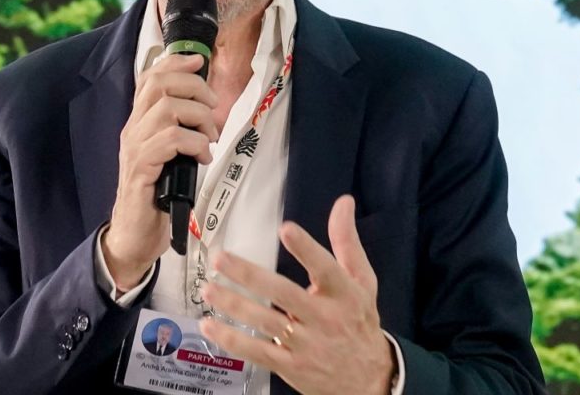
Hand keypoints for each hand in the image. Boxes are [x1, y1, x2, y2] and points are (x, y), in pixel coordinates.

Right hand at [101, 51, 219, 288]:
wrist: (134, 235)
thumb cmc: (155, 196)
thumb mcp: (168, 156)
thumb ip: (179, 132)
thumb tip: (207, 111)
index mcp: (138, 123)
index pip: (149, 78)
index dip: (174, 63)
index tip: (199, 60)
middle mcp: (132, 130)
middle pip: (159, 85)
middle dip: (194, 88)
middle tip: (213, 108)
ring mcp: (134, 148)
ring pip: (167, 109)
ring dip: (198, 118)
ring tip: (209, 137)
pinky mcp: (141, 169)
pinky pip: (170, 140)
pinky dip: (194, 143)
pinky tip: (202, 157)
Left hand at [198, 195, 394, 394]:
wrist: (369, 378)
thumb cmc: (359, 321)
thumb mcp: (362, 281)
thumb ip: (347, 241)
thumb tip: (343, 202)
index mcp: (344, 295)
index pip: (326, 269)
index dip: (307, 249)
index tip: (286, 228)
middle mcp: (325, 319)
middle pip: (285, 294)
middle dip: (250, 276)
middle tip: (222, 258)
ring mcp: (306, 345)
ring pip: (266, 322)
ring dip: (234, 305)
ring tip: (209, 288)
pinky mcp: (291, 366)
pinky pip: (258, 352)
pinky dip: (232, 340)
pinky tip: (210, 325)